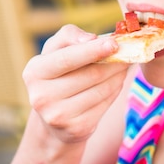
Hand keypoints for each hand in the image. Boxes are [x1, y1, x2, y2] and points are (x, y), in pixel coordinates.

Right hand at [22, 25, 127, 143]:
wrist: (53, 116)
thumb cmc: (58, 73)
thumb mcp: (56, 50)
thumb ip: (70, 35)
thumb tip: (92, 39)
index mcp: (34, 72)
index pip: (68, 58)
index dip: (93, 50)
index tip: (114, 43)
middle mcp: (42, 96)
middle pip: (91, 74)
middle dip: (114, 62)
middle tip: (128, 54)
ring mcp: (58, 115)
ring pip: (101, 90)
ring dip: (118, 76)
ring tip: (123, 67)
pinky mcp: (77, 128)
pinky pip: (105, 104)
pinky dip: (115, 91)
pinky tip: (116, 83)